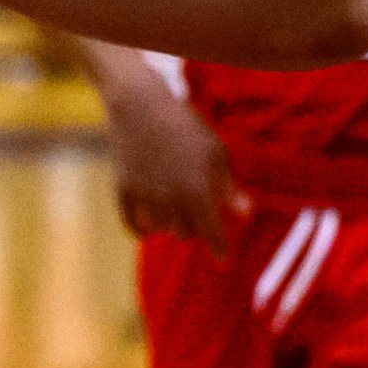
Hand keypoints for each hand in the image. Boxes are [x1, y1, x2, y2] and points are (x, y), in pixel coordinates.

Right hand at [102, 59, 246, 256]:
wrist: (140, 105)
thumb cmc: (185, 127)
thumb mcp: (215, 153)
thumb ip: (228, 187)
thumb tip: (245, 213)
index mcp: (198, 192)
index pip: (211, 234)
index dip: (219, 249)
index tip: (224, 262)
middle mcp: (171, 200)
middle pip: (185, 233)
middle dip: (193, 227)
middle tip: (197, 214)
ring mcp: (144, 196)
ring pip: (159, 230)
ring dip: (168, 225)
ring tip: (173, 213)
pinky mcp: (123, 189)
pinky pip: (132, 223)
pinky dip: (141, 228)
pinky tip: (147, 228)